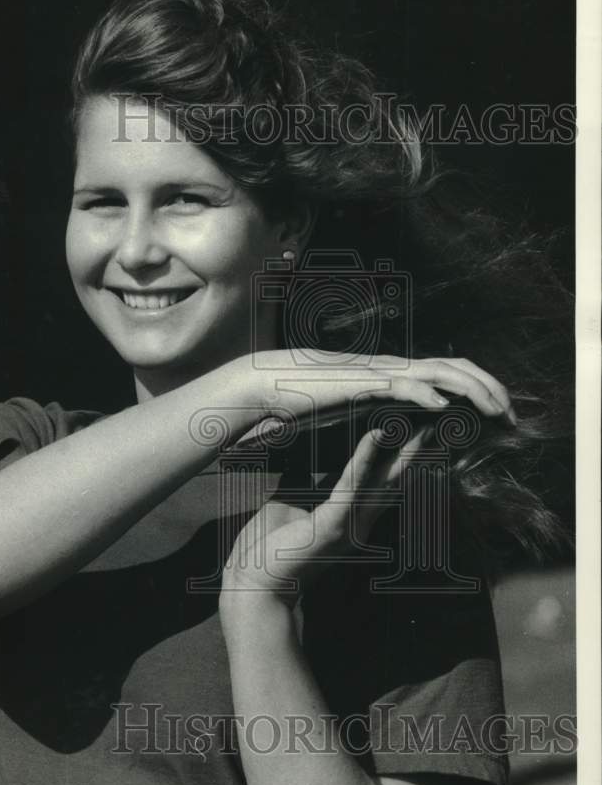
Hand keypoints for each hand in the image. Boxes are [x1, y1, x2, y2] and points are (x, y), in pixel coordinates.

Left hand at [219, 424, 429, 613]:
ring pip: (383, 482)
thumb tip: (299, 455)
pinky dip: (364, 458)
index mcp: (348, 519)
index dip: (400, 460)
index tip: (416, 434)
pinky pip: (352, 485)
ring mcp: (348, 524)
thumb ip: (302, 483)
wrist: (254, 586)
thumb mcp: (288, 505)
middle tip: (436, 425)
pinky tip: (375, 435)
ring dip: (403, 452)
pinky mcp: (332, 524)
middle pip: (393, 482)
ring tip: (422, 427)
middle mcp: (357, 523)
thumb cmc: (267, 549)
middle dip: (416, 454)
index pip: (381, 485)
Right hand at [237, 349, 516, 426]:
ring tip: (495, 410)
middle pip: (457, 368)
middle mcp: (393, 367)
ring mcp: (379, 372)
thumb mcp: (355, 402)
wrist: (270, 384)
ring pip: (439, 373)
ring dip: (472, 390)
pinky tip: (443, 409)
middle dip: (491, 388)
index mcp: (395, 373)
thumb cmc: (308, 395)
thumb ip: (382, 406)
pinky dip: (425, 394)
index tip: (502, 413)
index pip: (451, 372)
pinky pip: (400, 385)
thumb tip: (402, 416)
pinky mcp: (361, 383)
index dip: (481, 388)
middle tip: (514, 416)